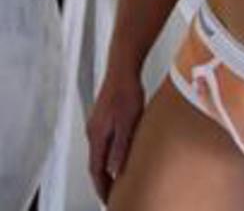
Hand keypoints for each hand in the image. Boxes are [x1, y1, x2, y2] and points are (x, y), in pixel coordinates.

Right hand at [86, 70, 144, 202]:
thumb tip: (115, 169)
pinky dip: (108, 154)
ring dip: (105, 167)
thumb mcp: (128, 121)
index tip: (109, 200)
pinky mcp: (103, 116)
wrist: (122, 67)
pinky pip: (103, 142)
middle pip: (95, 162)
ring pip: (99, 152)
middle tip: (113, 194)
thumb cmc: (126, 90)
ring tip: (116, 179)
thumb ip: (121, 146)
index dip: (102, 187)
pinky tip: (118, 154)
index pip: (96, 169)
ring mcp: (96, 123)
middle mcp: (93, 131)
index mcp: (97, 135)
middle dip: (103, 180)